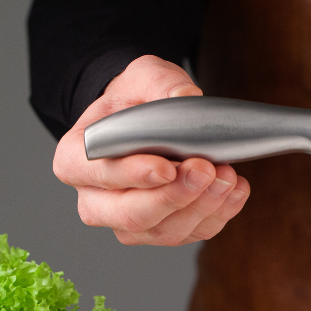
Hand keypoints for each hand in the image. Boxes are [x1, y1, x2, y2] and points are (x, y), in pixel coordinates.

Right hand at [52, 55, 250, 244]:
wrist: (147, 121)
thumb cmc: (136, 101)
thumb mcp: (143, 77)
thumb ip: (161, 83)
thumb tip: (187, 99)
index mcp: (76, 160)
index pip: (98, 176)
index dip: (133, 176)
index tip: (167, 167)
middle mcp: (96, 201)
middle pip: (132, 216)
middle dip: (175, 196)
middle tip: (206, 170)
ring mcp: (129, 222)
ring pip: (165, 231)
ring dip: (202, 207)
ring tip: (227, 174)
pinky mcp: (163, 231)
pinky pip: (192, 233)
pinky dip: (219, 214)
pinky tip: (235, 188)